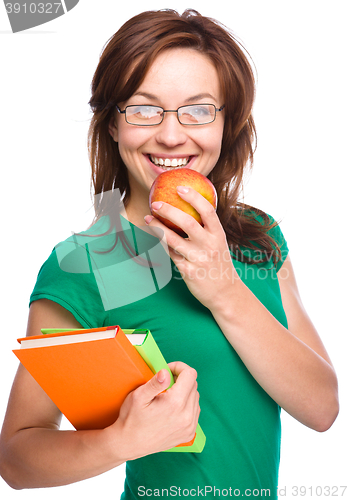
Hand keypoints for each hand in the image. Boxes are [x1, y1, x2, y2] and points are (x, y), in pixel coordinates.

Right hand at [110, 362, 199, 459]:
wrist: (129, 444)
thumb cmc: (131, 419)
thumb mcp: (138, 396)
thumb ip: (155, 383)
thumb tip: (165, 372)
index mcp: (175, 403)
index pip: (190, 374)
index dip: (179, 367)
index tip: (167, 371)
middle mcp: (187, 415)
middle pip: (194, 384)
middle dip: (181, 378)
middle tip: (165, 382)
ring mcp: (190, 426)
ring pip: (195, 397)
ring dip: (185, 392)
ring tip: (168, 396)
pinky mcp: (189, 434)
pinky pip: (195, 411)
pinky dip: (187, 405)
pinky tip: (172, 408)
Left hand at [145, 186, 236, 311]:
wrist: (226, 293)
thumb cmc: (219, 264)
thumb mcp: (219, 244)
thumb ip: (206, 229)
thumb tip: (187, 208)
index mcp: (218, 235)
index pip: (208, 211)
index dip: (194, 197)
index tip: (180, 188)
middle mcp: (209, 246)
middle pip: (188, 223)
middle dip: (169, 211)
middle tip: (156, 203)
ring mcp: (198, 259)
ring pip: (173, 239)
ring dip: (158, 228)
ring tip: (148, 218)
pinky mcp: (188, 271)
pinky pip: (171, 254)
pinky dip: (162, 245)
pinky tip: (154, 237)